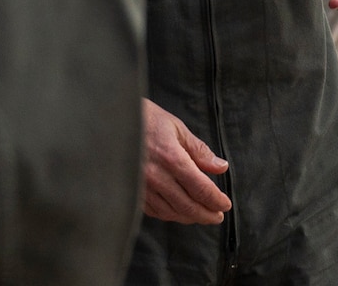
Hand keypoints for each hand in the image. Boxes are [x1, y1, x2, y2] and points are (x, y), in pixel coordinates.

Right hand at [140, 98, 231, 224]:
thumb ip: (199, 151)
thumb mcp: (177, 128)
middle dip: (206, 214)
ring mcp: (141, 186)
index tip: (225, 205)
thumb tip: (221, 167)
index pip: (201, 188)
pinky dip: (169, 214)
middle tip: (217, 216)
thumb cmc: (146, 119)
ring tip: (201, 215)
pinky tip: (178, 211)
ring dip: (189, 217)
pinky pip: (154, 211)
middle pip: (187, 206)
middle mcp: (156, 176)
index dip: (216, 200)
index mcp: (171, 157)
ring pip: (171, 212)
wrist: (112, 119)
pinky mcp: (131, 191)